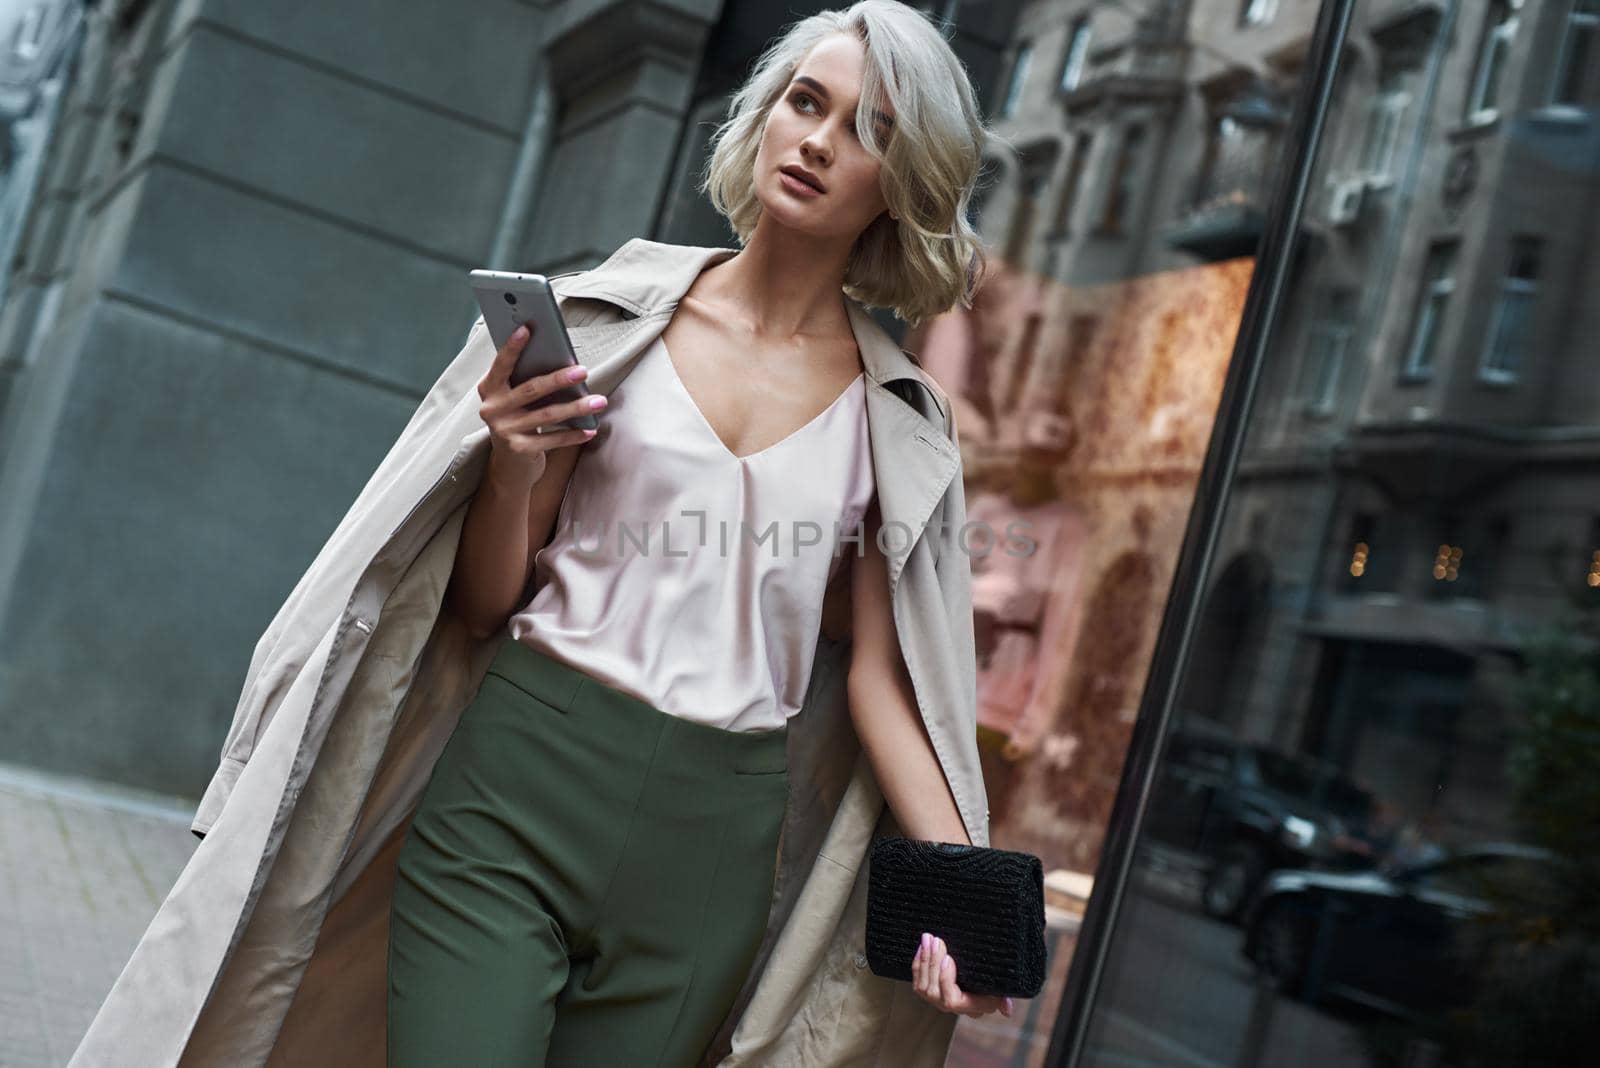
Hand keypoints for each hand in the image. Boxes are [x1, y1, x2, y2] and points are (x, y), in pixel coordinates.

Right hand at [477, 320, 606, 483]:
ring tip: (599, 401)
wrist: (509, 464)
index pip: (501, 364)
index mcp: (488, 389)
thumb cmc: (518, 419)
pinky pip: (553, 439)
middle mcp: (492, 409)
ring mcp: (505, 430)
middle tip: (583, 370)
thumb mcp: (514, 399)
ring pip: (547, 414)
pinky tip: (591, 429)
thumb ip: (525, 380)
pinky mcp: (519, 450)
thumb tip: (560, 360)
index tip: (527, 328)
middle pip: (530, 389)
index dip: (513, 347)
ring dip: (576, 407)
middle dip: (559, 379)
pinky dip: (574, 434)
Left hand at [911, 932, 1014, 1018]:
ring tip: (929, 938)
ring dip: (925, 960)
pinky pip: (917, 979)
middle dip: (933, 963)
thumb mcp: (999, 991)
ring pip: (923, 984)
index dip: (946, 980)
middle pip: (933, 990)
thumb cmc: (990, 985)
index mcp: (968, 1007)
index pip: (951, 1000)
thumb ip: (1002, 999)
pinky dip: (918, 963)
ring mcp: (936, 999)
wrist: (977, 982)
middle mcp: (950, 1006)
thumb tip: (1007, 1011)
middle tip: (936, 940)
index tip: (949, 958)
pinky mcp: (926, 990)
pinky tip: (922, 947)